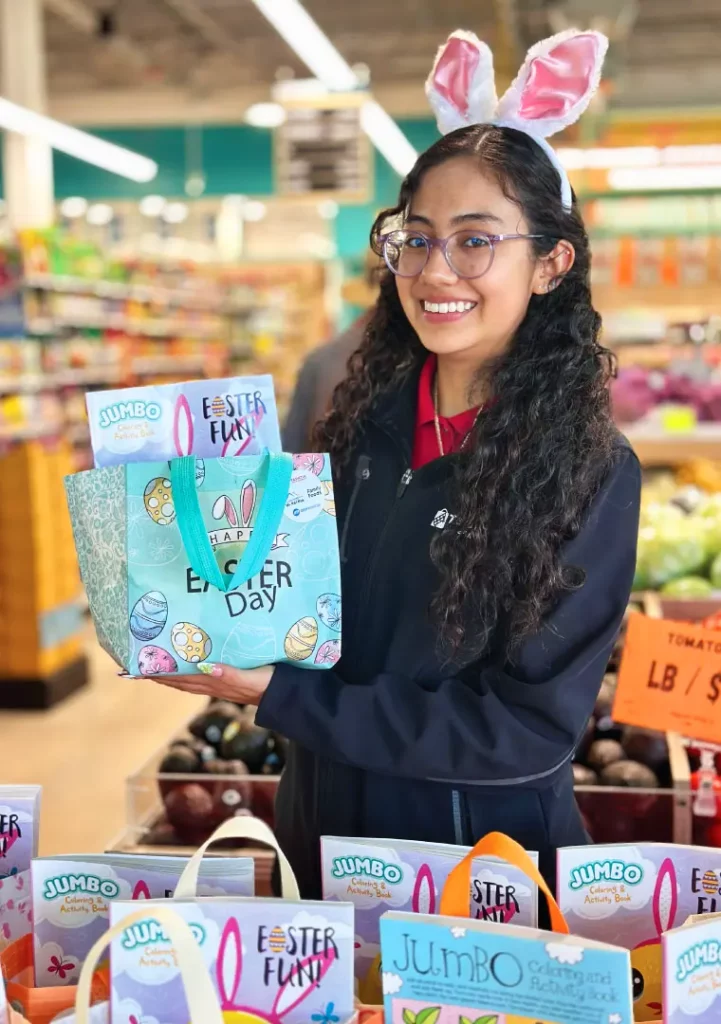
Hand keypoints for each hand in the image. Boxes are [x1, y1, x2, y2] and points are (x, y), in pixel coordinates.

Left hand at [151, 663, 273, 704]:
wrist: (282, 695)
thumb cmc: (268, 683)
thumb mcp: (250, 678)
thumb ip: (230, 674)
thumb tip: (207, 667)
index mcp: (214, 681)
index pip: (181, 677)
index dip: (160, 673)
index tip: (139, 668)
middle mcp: (212, 684)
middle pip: (178, 680)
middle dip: (158, 674)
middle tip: (136, 666)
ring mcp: (218, 684)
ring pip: (185, 680)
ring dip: (168, 675)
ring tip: (152, 668)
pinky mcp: (225, 681)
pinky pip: (198, 679)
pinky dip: (184, 675)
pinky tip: (183, 668)